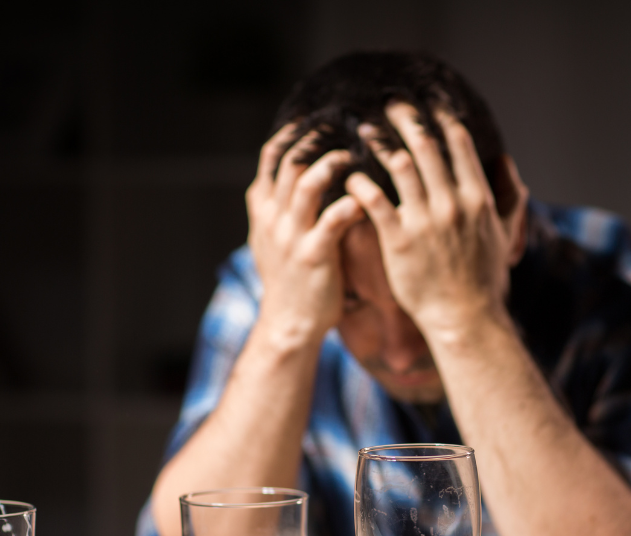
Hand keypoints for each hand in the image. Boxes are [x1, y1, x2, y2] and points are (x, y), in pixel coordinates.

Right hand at [246, 124, 363, 341]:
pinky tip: (367, 197)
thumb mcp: (270, 240)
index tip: (318, 117)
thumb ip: (277, 207)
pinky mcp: (313, 256)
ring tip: (354, 156)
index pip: (272, 156)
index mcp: (263, 210)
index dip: (294, 132)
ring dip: (332, 164)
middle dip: (317, 138)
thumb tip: (288, 176)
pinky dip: (351, 203)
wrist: (289, 324)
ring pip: (306, 183)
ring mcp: (291, 236)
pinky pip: (332, 220)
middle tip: (344, 126)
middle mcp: (273, 218)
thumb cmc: (289, 281)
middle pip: (290, 161)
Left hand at [344, 103, 527, 336]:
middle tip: (390, 104)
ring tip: (362, 131)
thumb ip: (509, 198)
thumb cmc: (484, 281)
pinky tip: (351, 177)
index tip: (427, 106)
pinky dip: (361, 184)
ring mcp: (425, 221)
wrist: (465, 318)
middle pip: (425, 145)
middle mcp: (451, 203)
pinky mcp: (399, 241)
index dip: (440, 119)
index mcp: (476, 198)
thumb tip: (508, 164)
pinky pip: (375, 202)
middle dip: (405, 118)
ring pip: (398, 166)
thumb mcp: (506, 236)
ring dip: (379, 142)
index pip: (458, 144)